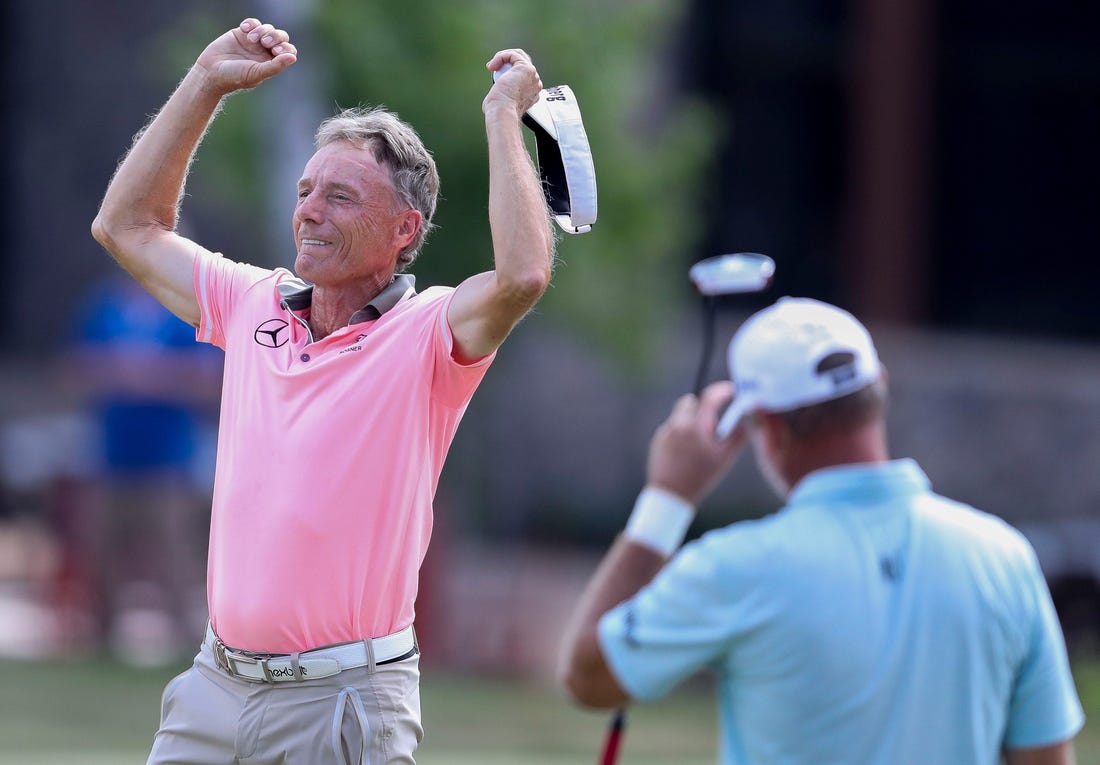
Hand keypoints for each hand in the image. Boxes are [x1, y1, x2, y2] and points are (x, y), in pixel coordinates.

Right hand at [194, 18, 296, 95]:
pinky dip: (251, 23)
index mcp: (272, 62)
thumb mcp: (256, 73)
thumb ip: (275, 66)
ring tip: (251, 39)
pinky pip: (253, 23)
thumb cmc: (235, 77)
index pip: (288, 51)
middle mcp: (265, 51)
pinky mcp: (241, 33)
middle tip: (265, 42)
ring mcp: (254, 42)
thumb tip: (292, 58)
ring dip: (262, 31)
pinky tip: (244, 29)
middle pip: (280, 36)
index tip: (276, 51)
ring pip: (267, 28)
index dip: (286, 48)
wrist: (211, 72)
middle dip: (275, 36)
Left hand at [483, 49, 542, 117]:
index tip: (496, 79)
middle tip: (493, 68)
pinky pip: (513, 55)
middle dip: (507, 61)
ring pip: (518, 56)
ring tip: (492, 66)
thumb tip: (494, 94)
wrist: (502, 112)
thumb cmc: (499, 111)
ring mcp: (533, 76)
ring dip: (503, 57)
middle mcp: (535, 84)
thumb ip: (502, 94)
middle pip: (523, 62)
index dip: (509, 71)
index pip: (523, 75)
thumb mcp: (501, 101)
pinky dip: (501, 57)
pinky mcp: (527, 68)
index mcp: (532, 93)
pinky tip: (492, 66)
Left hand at [646, 381, 747, 505]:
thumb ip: (738, 435)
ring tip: (698, 444)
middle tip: (712, 424)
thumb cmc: (701, 476)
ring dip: (692, 420)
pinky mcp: (658, 439)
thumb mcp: (725, 458)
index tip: (732, 391)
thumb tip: (746, 417)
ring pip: (681, 414)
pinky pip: (673, 427)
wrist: (672, 494)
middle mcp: (678, 424)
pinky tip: (685, 452)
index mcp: (696, 426)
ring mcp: (666, 431)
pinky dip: (681, 433)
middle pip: (692, 401)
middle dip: (703, 407)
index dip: (723, 390)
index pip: (710, 396)